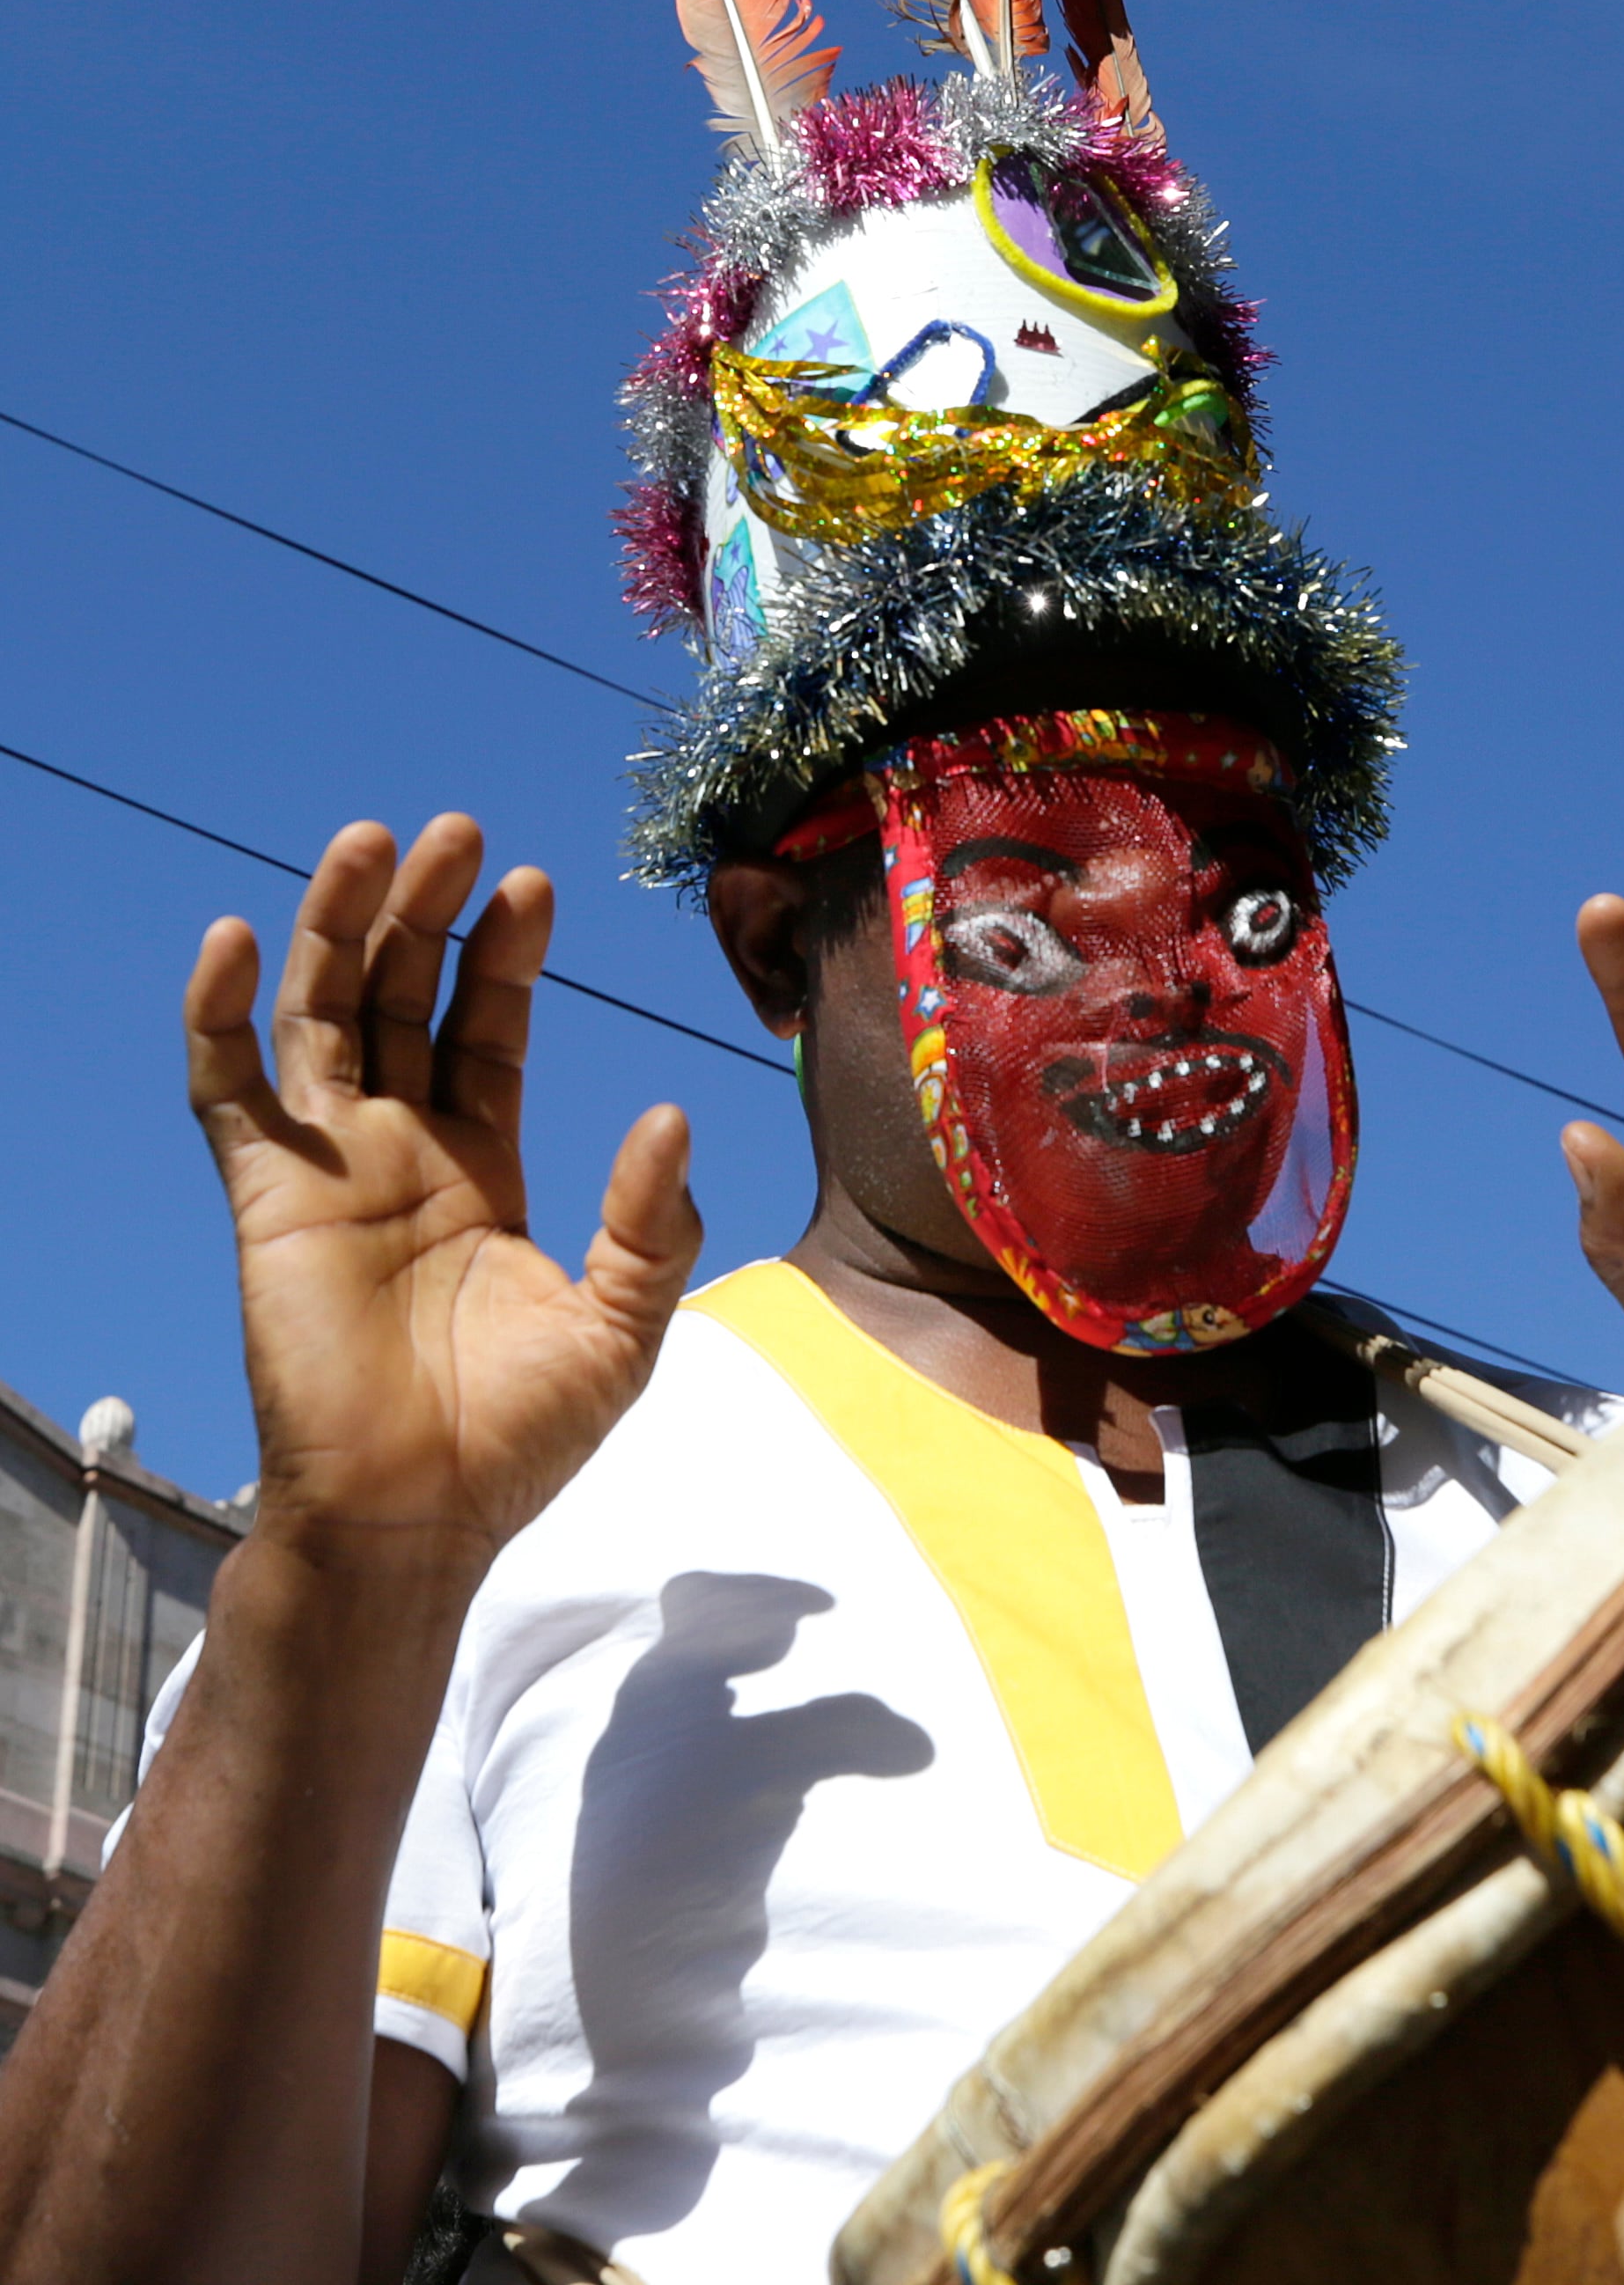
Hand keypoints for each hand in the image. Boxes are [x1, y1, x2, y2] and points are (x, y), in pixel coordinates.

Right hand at [186, 813, 701, 1569]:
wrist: (414, 1524)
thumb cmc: (516, 1442)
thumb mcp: (619, 1330)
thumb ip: (649, 1226)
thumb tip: (673, 1113)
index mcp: (484, 1165)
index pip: (488, 1027)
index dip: (504, 956)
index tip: (531, 885)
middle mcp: (402, 1149)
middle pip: (405, 996)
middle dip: (427, 913)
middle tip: (456, 832)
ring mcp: (330, 1167)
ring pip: (323, 1014)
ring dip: (339, 926)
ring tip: (372, 842)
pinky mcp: (267, 1199)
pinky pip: (228, 1092)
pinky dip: (217, 1014)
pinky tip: (229, 938)